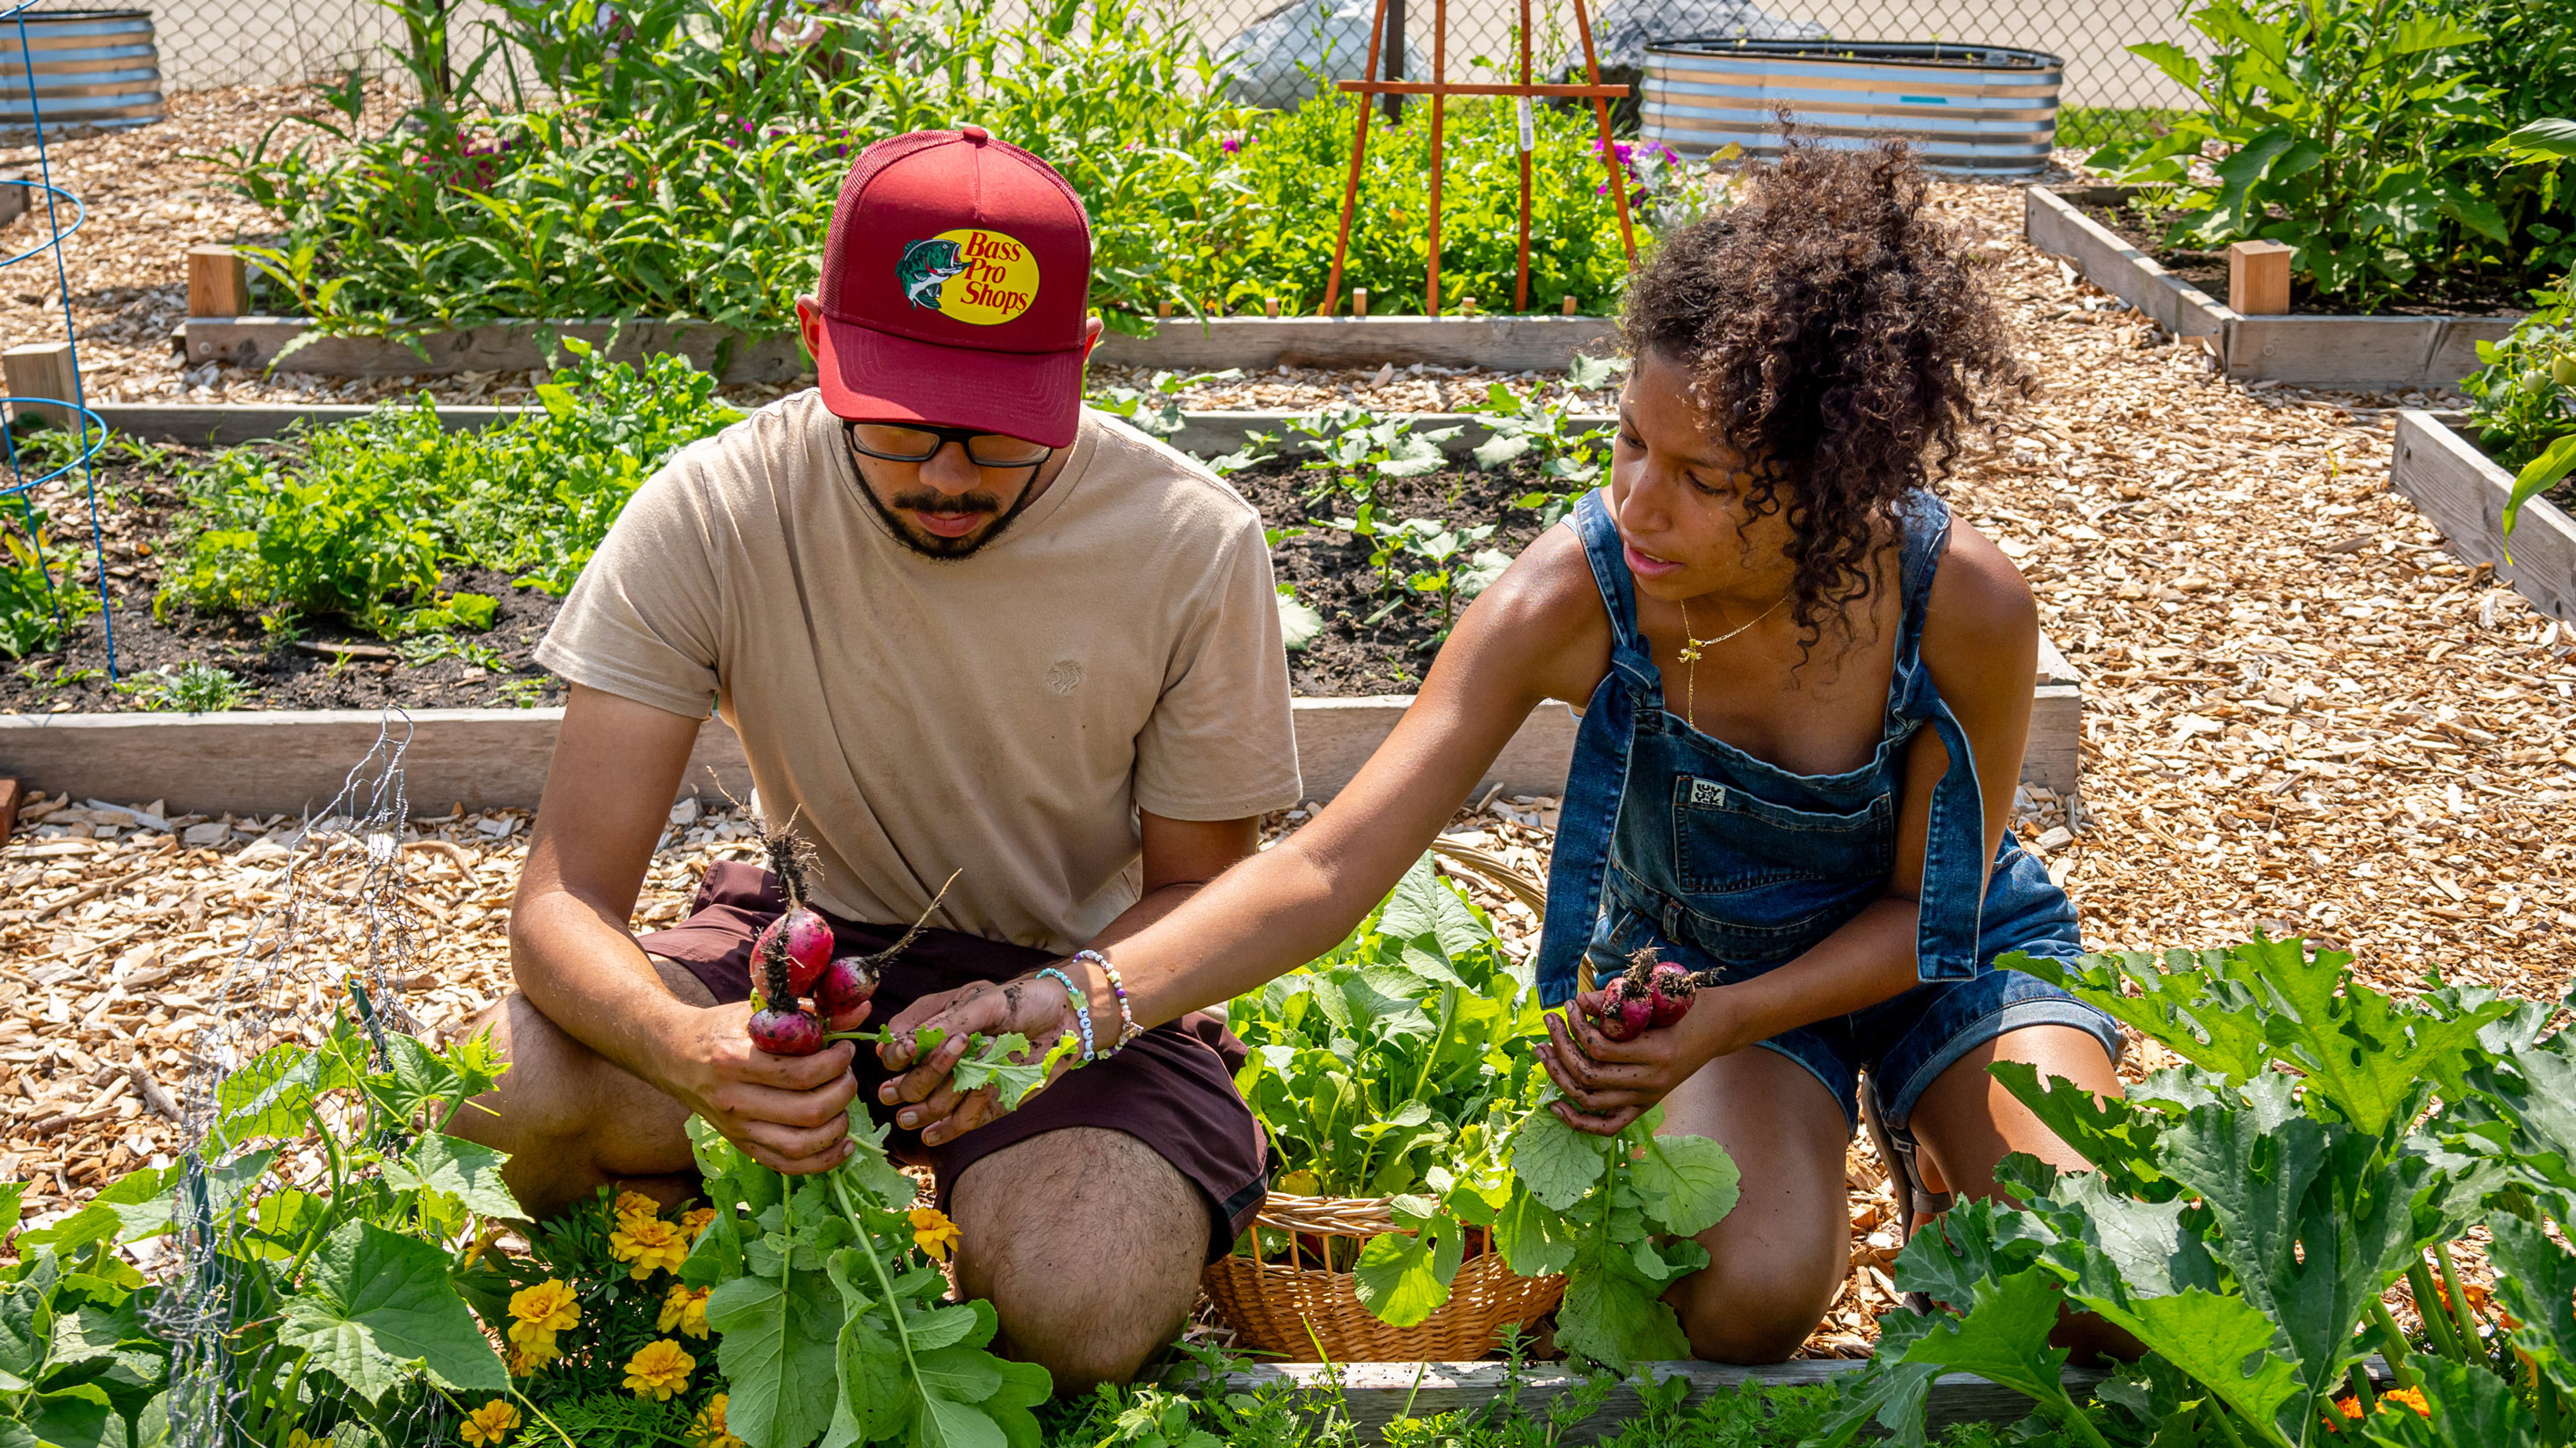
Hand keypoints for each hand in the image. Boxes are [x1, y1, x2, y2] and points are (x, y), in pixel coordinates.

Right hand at [663, 1000, 860, 1173]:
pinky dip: (822, 1161)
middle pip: (807, 1111)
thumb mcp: (758, 1011)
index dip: (836, 1063)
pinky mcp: (741, 1145)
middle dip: (842, 1092)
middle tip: (846, 1074)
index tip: (845, 1049)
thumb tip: (860, 1011)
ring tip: (844, 1104)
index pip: (801, 1073)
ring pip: (800, 1145)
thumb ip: (810, 1011)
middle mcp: (734, 1100)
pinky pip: (787, 1165)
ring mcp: (736, 1129)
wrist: (672, 1054)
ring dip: (836, 1127)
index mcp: (736, 1061)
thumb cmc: (720, 1028)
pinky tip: (843, 1144)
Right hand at [876, 971, 1084, 1147]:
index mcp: (928, 1033)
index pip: (890, 1057)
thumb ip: (945, 1023)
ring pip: (926, 1112)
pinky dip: (966, 1111)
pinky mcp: (980, 1110)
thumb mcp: (982, 1002)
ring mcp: (957, 1091)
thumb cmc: (1021, 1002)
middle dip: (926, 1073)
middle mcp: (936, 1065)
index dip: (895, 1057)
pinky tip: (983, 1088)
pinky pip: (958, 1125)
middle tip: (961, 1046)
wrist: (1065, 1020)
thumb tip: (900, 1042)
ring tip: (986, 1061)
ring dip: (949, 1091)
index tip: (913, 1047)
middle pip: (903, 1090)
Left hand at [1536, 987, 1732, 1135]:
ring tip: (1543, 1050)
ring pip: (1590, 1101)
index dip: (1576, 1027)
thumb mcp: (1656, 996)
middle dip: (1561, 1048)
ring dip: (1559, 1077)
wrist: (1719, 1028)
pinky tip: (1555, 1105)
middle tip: (1549, 1023)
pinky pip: (1607, 1127)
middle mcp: (1651, 1082)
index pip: (1599, 1049)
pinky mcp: (1645, 1106)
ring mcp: (1648, 1098)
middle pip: (1589, 1076)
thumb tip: (1579, 1003)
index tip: (1568, 1006)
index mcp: (1656, 1052)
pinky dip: (1578, 1122)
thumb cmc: (1688, 1005)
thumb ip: (1615, 1001)